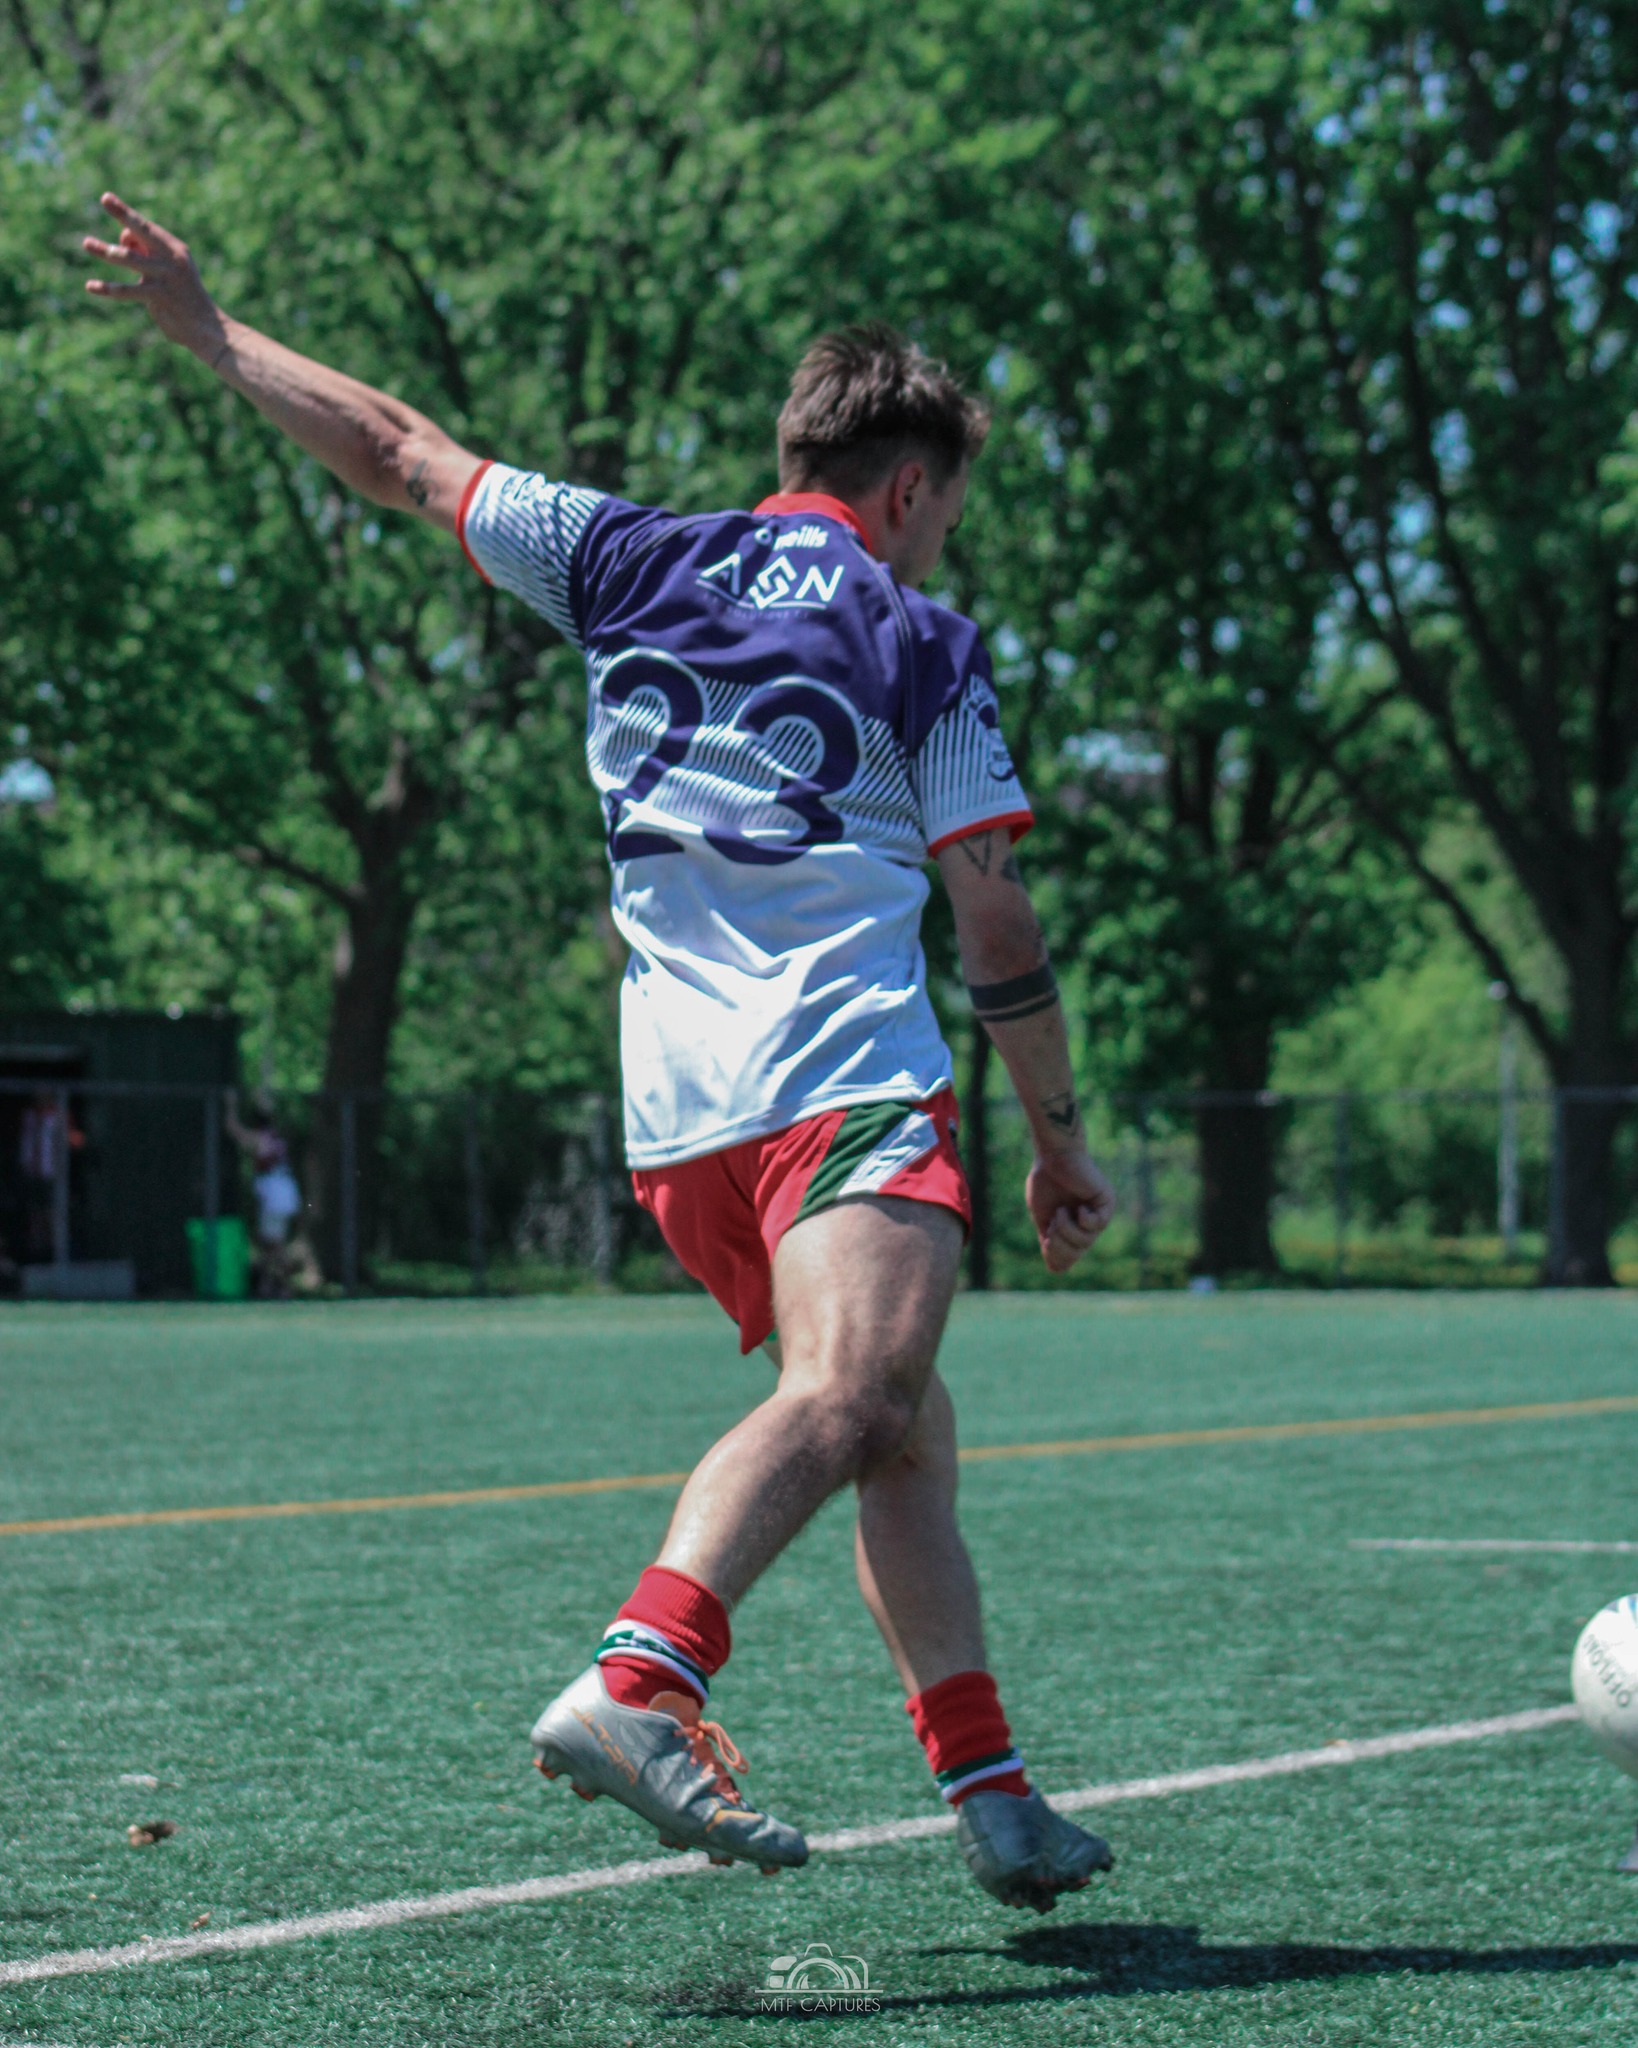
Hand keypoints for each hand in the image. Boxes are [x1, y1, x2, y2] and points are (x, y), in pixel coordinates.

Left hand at [83, 192, 225, 357]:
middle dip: (124, 214)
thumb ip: (147, 255)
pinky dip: (108, 288)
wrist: (209, 329)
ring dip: (106, 251)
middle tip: (105, 198)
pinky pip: (126, 290)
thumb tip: (123, 237)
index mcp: (175, 249)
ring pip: (129, 258)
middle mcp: (172, 258)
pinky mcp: (158, 296)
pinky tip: (91, 286)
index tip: (108, 201)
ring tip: (87, 244)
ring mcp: (165, 276)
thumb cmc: (185, 300)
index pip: (147, 228)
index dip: (126, 217)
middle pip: (143, 230)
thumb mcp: (169, 273)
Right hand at [1025, 1146, 1115, 1273]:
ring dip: (1067, 1229)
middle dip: (1059, 1244)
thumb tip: (1056, 1270)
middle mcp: (1087, 1225)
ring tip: (1062, 1211)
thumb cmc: (1046, 1180)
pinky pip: (1096, 1226)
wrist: (1054, 1155)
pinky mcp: (1107, 1204)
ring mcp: (1098, 1215)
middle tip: (1052, 1226)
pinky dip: (1083, 1220)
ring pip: (1084, 1242)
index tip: (1046, 1238)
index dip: (1055, 1256)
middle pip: (1075, 1255)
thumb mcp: (1043, 1217)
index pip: (1067, 1259)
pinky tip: (1078, 1207)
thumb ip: (1049, 1240)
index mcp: (1071, 1228)